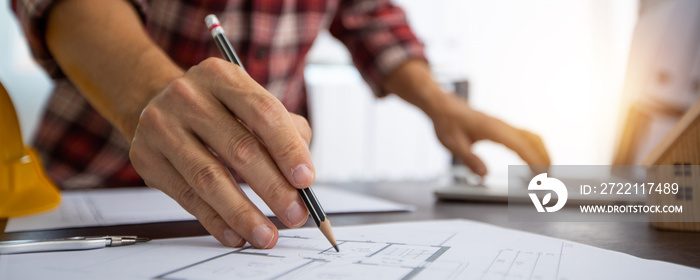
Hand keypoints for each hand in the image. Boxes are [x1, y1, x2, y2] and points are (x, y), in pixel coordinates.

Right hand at [129, 58, 313, 248]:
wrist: (155, 104)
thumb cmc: (215, 108)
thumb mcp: (249, 102)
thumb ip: (284, 130)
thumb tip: (302, 176)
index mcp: (222, 76)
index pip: (264, 113)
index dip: (288, 149)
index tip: (306, 180)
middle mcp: (188, 96)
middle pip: (239, 148)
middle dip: (273, 188)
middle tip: (295, 214)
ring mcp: (162, 126)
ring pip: (209, 178)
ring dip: (243, 213)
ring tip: (267, 234)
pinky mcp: (146, 157)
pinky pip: (186, 197)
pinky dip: (215, 221)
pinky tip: (236, 235)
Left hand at [430, 94, 549, 175]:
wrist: (442, 106)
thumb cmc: (446, 123)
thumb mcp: (452, 144)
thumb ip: (468, 159)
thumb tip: (484, 174)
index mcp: (493, 129)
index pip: (521, 146)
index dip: (534, 161)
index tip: (542, 175)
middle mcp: (502, 126)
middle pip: (533, 140)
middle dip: (544, 159)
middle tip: (549, 180)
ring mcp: (503, 126)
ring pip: (532, 136)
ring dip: (542, 152)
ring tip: (545, 173)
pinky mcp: (501, 127)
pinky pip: (524, 136)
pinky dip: (534, 148)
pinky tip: (532, 160)